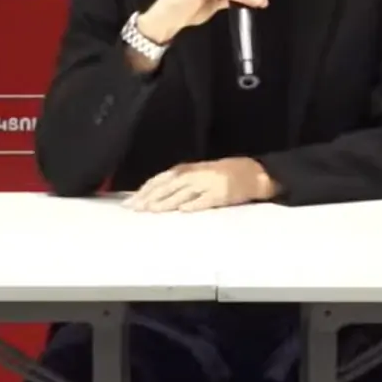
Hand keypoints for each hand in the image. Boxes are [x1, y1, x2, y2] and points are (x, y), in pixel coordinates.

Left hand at [124, 156, 275, 212]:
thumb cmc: (220, 175)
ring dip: (166, 202)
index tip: (130, 203)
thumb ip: (177, 184)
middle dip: (150, 198)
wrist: (251, 172)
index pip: (159, 180)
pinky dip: (194, 204)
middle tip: (135, 209)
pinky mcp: (221, 194)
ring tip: (152, 211)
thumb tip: (151, 197)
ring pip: (183, 193)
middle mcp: (194, 175)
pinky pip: (206, 199)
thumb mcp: (196, 174)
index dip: (144, 191)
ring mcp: (208, 183)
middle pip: (167, 186)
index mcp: (186, 170)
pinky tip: (183, 211)